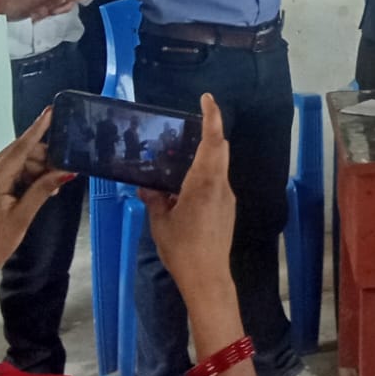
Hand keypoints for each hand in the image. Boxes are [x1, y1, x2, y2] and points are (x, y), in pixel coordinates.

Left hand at [0, 107, 73, 266]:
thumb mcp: (23, 216)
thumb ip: (44, 189)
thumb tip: (67, 170)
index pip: (21, 147)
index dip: (37, 129)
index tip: (51, 110)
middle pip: (24, 152)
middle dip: (46, 157)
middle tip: (63, 173)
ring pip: (22, 161)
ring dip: (40, 168)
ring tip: (54, 187)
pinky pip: (17, 171)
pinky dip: (32, 176)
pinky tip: (44, 188)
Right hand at [142, 94, 236, 291]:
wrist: (207, 276)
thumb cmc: (182, 248)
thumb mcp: (160, 222)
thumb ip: (154, 199)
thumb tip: (147, 186)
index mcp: (204, 182)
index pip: (213, 141)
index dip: (212, 117)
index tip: (207, 99)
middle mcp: (220, 184)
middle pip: (219, 149)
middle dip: (208, 133)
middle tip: (188, 127)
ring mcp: (227, 196)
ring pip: (219, 166)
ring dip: (204, 156)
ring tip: (178, 159)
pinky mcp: (228, 208)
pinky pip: (217, 182)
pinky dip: (204, 175)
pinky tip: (184, 187)